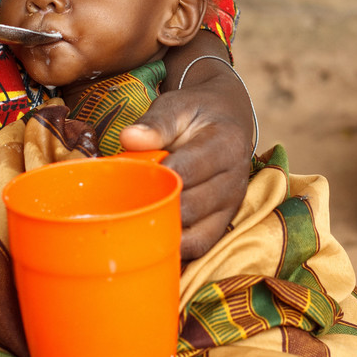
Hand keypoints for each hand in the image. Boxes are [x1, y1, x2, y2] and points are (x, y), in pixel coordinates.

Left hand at [119, 37, 254, 259]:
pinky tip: (150, 243)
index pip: (190, 170)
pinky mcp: (224, 220)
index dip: (159, 179)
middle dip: (157, 210)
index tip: (130, 181)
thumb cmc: (196, 112)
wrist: (227, 117)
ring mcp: (232, 204)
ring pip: (199, 235)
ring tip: (133, 232)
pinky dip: (177, 250)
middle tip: (120, 210)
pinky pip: (201, 246)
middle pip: (194, 207)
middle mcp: (235, 179)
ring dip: (165, 236)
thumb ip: (155, 122)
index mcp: (226, 144)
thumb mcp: (177, 106)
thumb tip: (128, 138)